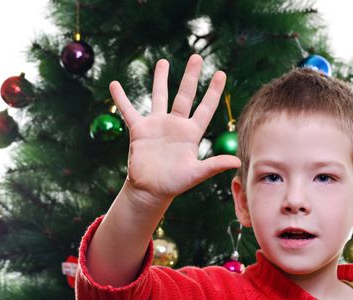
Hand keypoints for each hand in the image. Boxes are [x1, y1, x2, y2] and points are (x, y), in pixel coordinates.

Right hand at [110, 54, 240, 207]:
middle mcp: (176, 125)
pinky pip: (129, 110)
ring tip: (163, 61)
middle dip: (190, 76)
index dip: (213, 91)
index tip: (220, 73)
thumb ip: (214, 166)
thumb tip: (237, 163)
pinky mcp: (139, 130)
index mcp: (191, 133)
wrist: (150, 190)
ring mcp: (157, 125)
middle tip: (197, 57)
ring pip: (159, 96)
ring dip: (160, 79)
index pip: (205, 108)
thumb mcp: (195, 174)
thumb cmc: (174, 183)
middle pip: (184, 95)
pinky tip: (114, 84)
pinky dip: (121, 98)